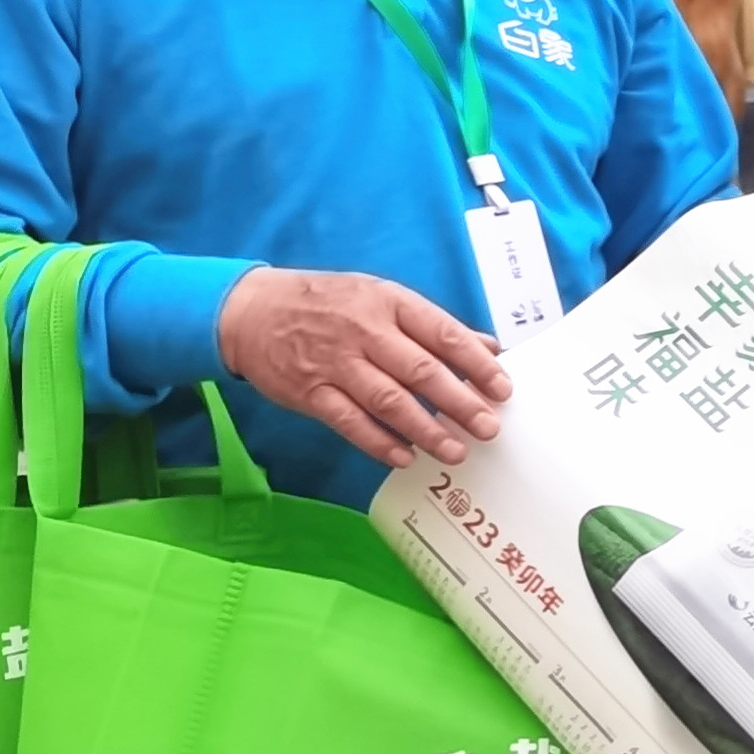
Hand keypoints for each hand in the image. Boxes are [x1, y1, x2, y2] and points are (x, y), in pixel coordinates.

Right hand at [218, 267, 513, 469]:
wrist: (251, 310)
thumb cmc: (327, 303)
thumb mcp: (381, 297)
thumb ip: (433, 325)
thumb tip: (488, 347)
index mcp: (389, 302)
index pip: (444, 334)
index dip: (477, 363)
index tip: (503, 388)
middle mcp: (365, 331)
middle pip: (421, 371)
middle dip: (460, 402)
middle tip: (488, 427)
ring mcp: (336, 363)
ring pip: (389, 401)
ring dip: (426, 429)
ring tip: (456, 450)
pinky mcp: (311, 391)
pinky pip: (350, 421)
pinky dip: (379, 442)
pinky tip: (405, 456)